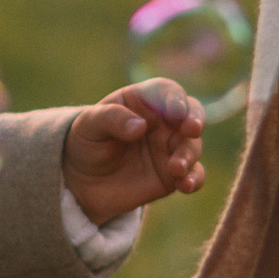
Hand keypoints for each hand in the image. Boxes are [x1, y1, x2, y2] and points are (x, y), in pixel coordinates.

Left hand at [61, 80, 205, 226]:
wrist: (83, 180)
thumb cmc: (87, 142)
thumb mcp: (89, 125)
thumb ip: (112, 119)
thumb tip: (140, 126)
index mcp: (144, 101)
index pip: (166, 91)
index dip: (174, 98)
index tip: (174, 112)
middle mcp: (163, 121)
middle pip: (190, 113)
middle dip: (195, 119)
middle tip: (192, 129)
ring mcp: (171, 148)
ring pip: (193, 145)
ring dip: (189, 154)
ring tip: (175, 168)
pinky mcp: (174, 175)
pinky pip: (193, 174)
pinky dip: (194, 178)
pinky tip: (185, 185)